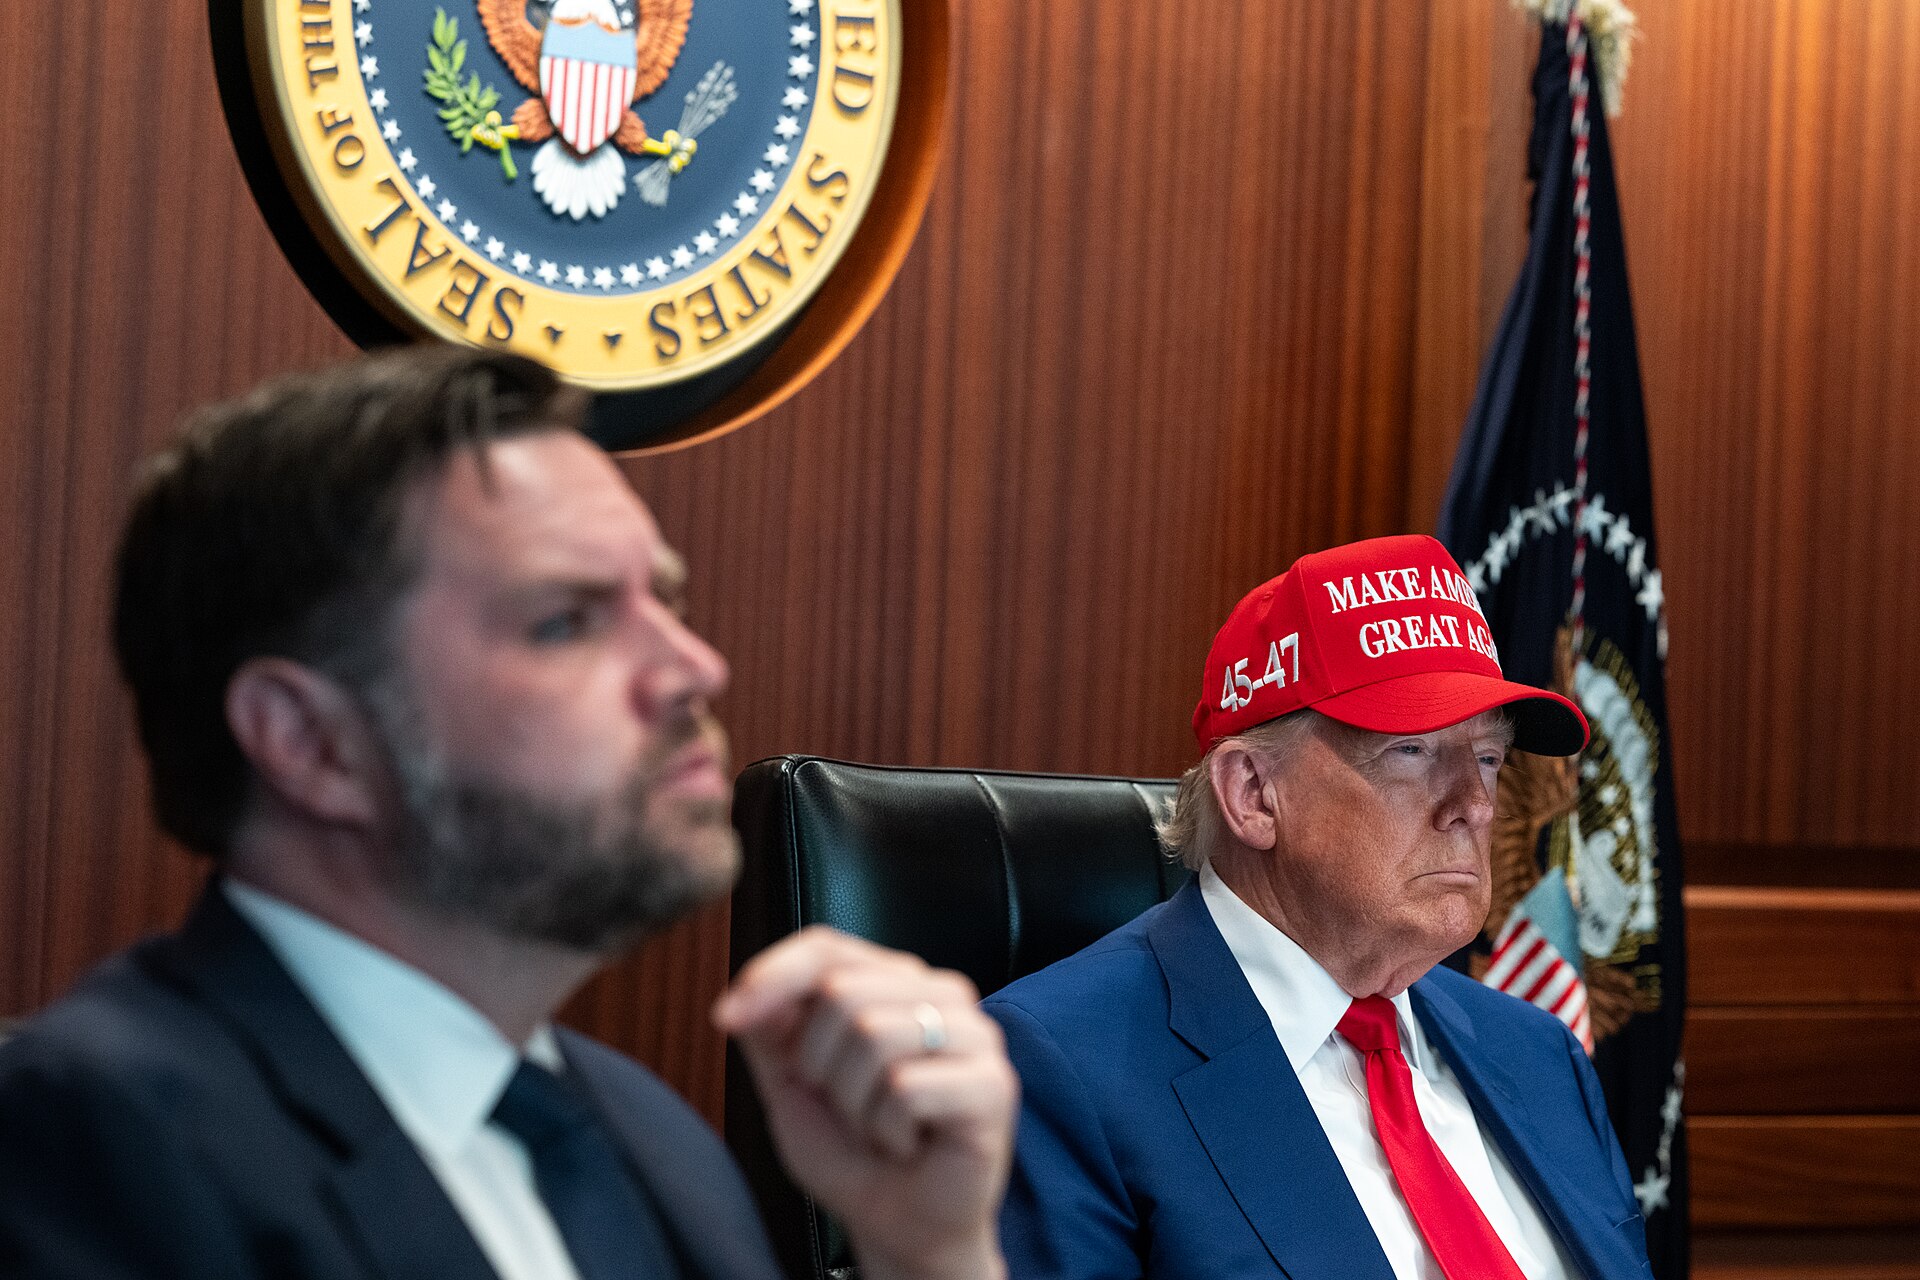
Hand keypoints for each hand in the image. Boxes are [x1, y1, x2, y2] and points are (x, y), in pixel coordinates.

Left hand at [715, 927, 1015, 1279]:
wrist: (897, 1224)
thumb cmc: (852, 1152)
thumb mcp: (791, 1084)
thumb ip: (771, 1029)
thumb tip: (745, 992)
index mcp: (895, 982)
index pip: (827, 947)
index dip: (772, 975)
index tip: (726, 1018)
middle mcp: (941, 994)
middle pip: (843, 992)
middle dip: (819, 1066)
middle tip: (849, 1108)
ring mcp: (975, 1035)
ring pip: (874, 1035)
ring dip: (856, 1104)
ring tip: (880, 1126)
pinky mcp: (994, 1084)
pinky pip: (907, 1087)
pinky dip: (888, 1130)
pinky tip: (908, 1143)